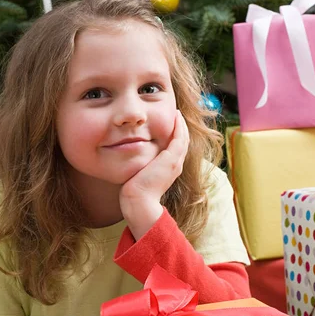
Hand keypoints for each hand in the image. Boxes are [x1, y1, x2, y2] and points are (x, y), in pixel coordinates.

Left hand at [120, 110, 189, 238]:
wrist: (138, 202)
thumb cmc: (134, 192)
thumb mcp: (140, 174)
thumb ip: (141, 165)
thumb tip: (131, 159)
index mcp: (170, 169)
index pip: (176, 147)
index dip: (175, 134)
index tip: (171, 123)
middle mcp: (176, 165)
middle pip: (183, 141)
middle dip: (180, 127)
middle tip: (176, 114)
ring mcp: (175, 162)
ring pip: (183, 138)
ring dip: (181, 124)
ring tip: (176, 113)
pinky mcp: (171, 159)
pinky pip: (179, 138)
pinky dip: (179, 126)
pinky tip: (176, 116)